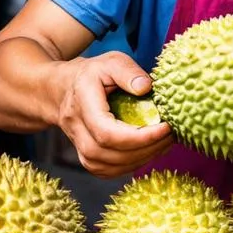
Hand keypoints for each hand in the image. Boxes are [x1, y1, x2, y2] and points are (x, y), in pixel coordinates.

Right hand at [57, 52, 172, 176]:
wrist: (61, 90)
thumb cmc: (91, 74)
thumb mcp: (110, 61)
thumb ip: (128, 71)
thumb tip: (146, 88)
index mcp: (81, 102)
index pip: (107, 132)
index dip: (139, 136)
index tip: (165, 127)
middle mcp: (76, 129)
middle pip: (109, 153)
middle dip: (146, 148)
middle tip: (171, 134)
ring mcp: (78, 147)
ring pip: (109, 166)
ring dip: (142, 158)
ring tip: (164, 142)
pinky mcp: (87, 158)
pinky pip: (110, 171)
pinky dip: (133, 164)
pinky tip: (150, 151)